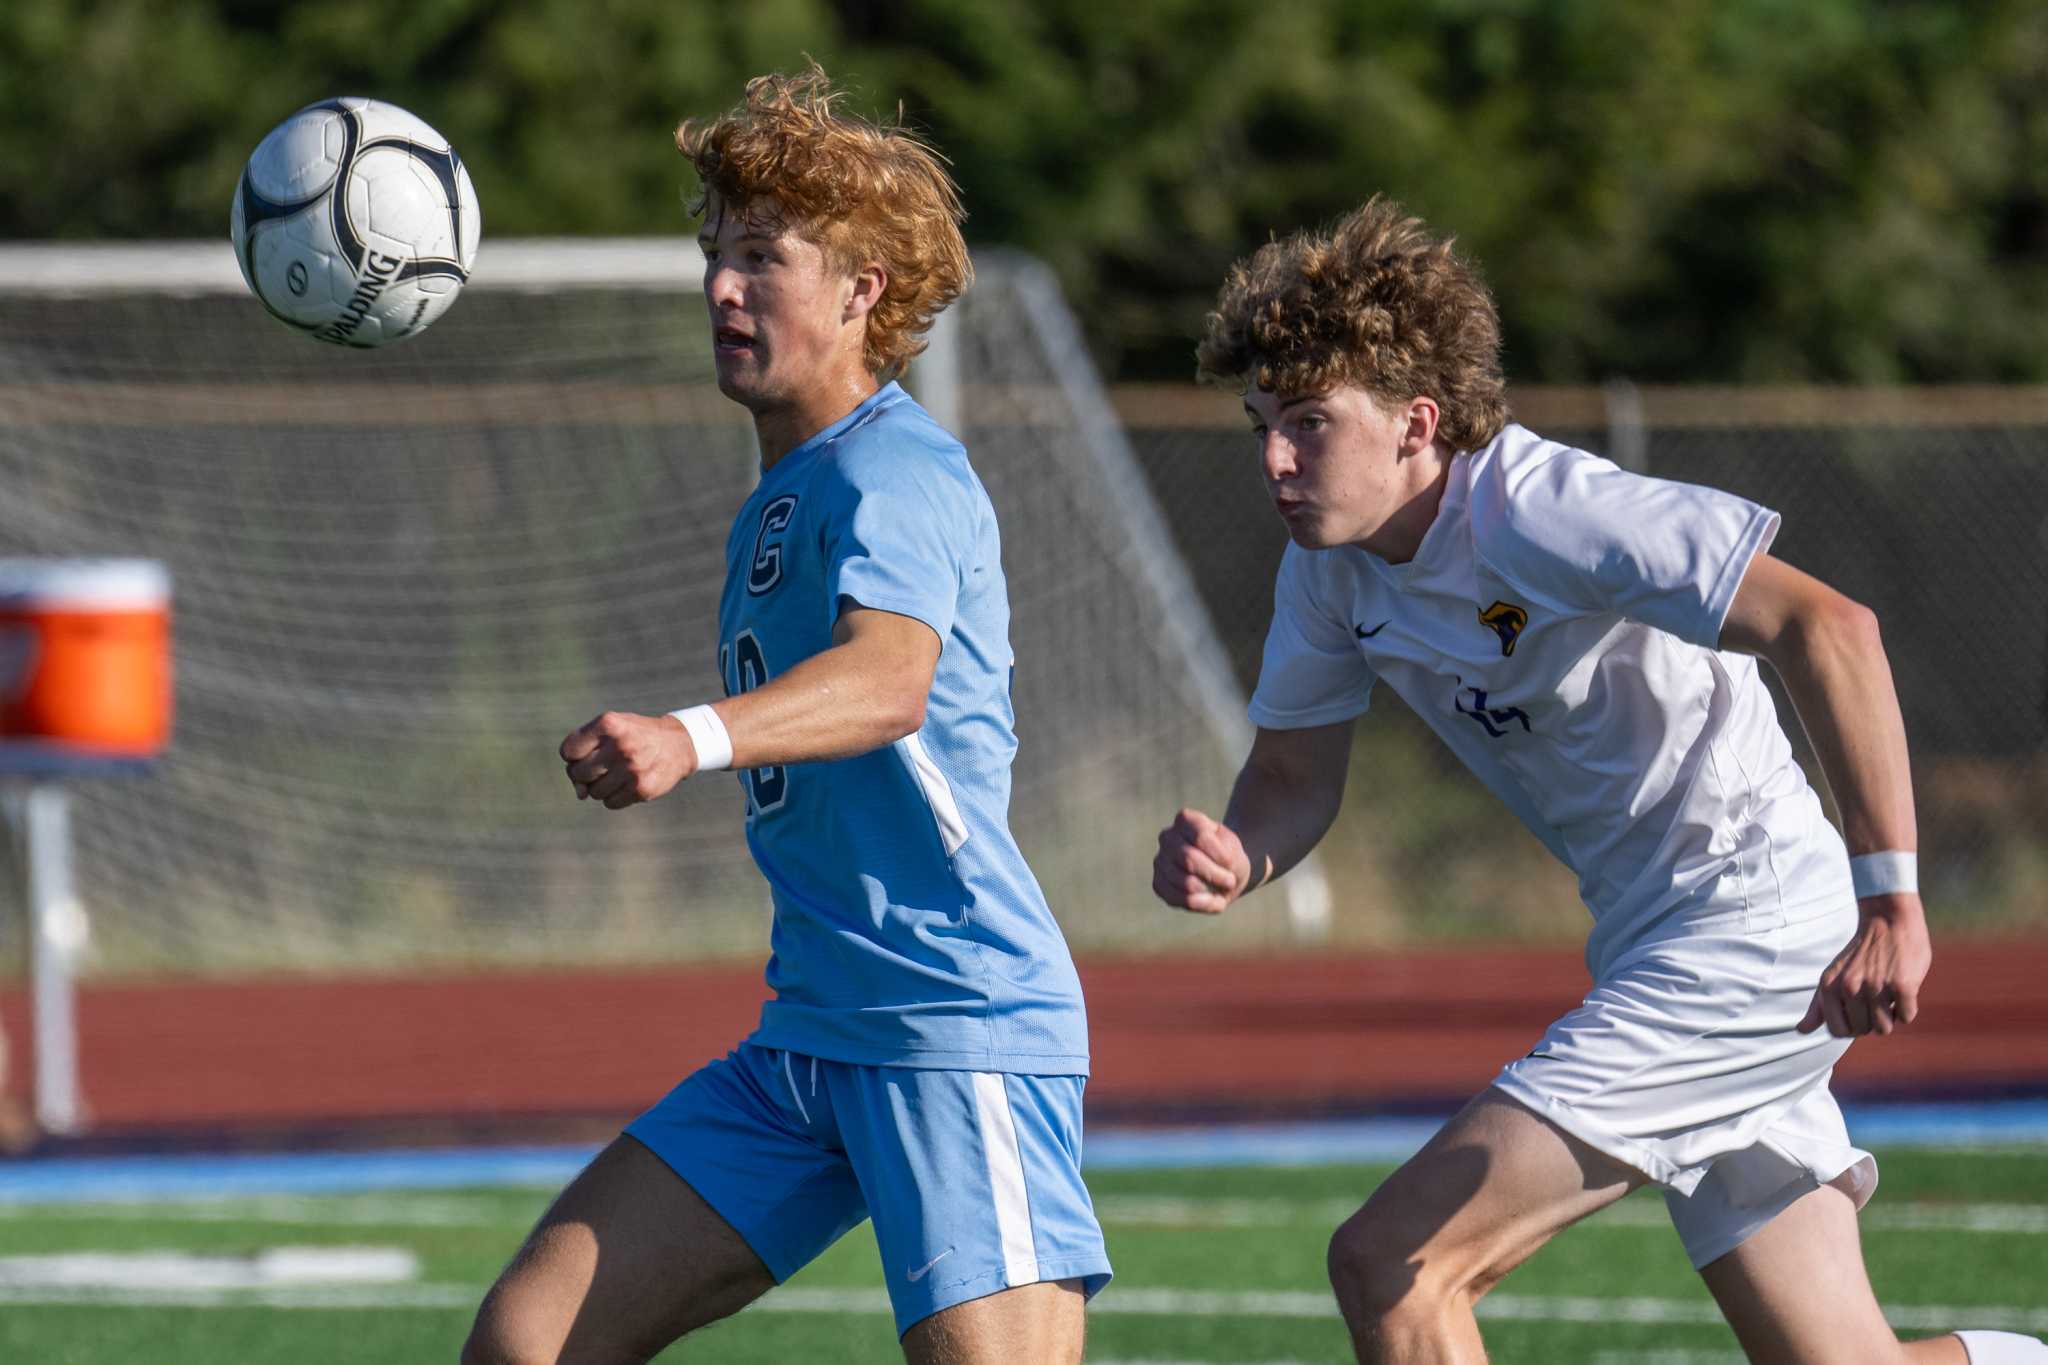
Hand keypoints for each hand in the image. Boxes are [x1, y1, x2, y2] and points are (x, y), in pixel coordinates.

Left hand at [560, 710, 697, 809]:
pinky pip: (610, 803)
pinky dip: (615, 797)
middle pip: (578, 773)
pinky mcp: (641, 788)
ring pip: (593, 792)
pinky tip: (628, 783)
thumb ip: (584, 754)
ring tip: (619, 773)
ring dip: (601, 786)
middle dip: (585, 773)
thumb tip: (580, 794)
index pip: (568, 751)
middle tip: (602, 765)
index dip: (574, 755)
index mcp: (609, 724)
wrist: (679, 743)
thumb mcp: (611, 729)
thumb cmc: (635, 736)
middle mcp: (620, 745)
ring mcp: (631, 769)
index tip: (588, 752)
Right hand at [1152, 807, 1252, 913]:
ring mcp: (1160, 861)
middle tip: (1230, 881)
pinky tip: (1213, 900)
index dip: (1220, 855)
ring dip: (1210, 890)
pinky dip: (1202, 904)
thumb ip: (1221, 859)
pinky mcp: (1158, 884)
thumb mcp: (1234, 850)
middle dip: (1215, 875)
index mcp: (1185, 820)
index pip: (1200, 837)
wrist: (1224, 870)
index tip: (1232, 862)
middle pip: (1189, 858)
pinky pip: (1178, 899)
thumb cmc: (1228, 855)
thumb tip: (1194, 886)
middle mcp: (1167, 837)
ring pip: (1184, 882)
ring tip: (1221, 889)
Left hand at [1798, 894, 1930, 1036]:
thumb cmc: (1861, 953)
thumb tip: (1800, 1031)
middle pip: (1863, 1031)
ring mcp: (1876, 986)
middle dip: (1872, 1020)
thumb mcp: (1832, 976)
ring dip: (1890, 1016)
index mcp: (1829, 987)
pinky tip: (1902, 989)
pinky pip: (1906, 1017)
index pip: (1838, 1032)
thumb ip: (1818, 1006)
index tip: (1858, 1011)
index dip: (1851, 1027)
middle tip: (1875, 995)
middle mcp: (1849, 987)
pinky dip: (1907, 1008)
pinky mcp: (1903, 985)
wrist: (1888, 920)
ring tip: (1887, 993)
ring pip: (1884, 1028)